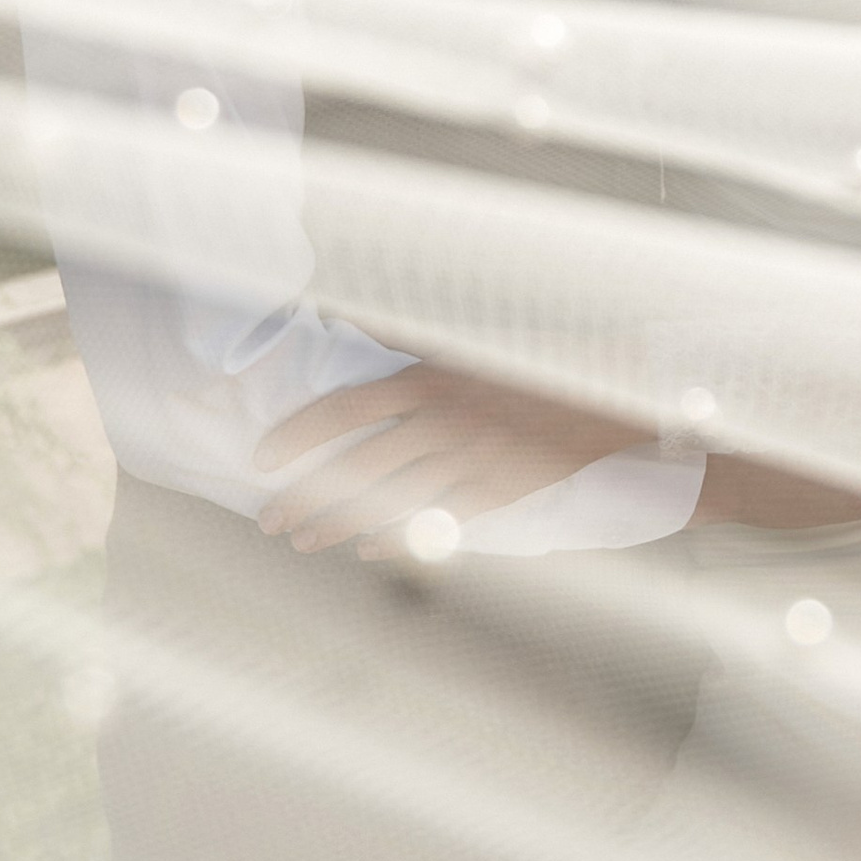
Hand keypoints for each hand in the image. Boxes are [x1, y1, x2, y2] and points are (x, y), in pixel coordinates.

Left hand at [255, 364, 648, 555]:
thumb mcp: (459, 340)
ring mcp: (465, 463)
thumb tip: (336, 311)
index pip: (343, 410)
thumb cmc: (524, 361)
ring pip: (386, 501)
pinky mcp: (493, 494)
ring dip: (338, 525)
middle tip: (269, 520)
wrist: (598, 394)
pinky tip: (365, 550)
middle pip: (354, 468)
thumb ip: (396, 331)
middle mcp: (439, 424)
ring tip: (303, 542)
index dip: (296, 436)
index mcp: (425, 380)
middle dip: (304, 497)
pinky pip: (432, 522)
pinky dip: (395, 538)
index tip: (262, 459)